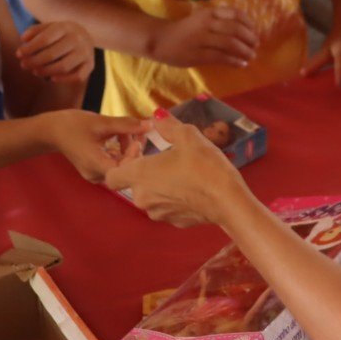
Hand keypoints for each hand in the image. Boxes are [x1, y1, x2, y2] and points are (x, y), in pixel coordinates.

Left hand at [16, 20, 93, 84]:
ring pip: (63, 66)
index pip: (45, 39)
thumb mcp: (48, 27)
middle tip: (23, 65)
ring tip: (34, 71)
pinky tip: (51, 78)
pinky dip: (64, 79)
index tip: (18, 54)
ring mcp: (85, 52)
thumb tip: (23, 40)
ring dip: (46, 71)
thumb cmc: (60, 33)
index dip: (30, 48)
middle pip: (52, 54)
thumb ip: (34, 31)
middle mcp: (77, 39)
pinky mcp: (90, 65)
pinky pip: (77, 76)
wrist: (85, 35)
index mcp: (65, 27)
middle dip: (35, 61)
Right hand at [44, 109, 148, 182]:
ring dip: (128, 147)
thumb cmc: (72, 125)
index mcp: (95, 165)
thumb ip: (126, 125)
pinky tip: (120, 135)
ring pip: (120, 165)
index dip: (134, 157)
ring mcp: (95, 174)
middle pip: (124, 168)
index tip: (136, 139)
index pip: (123, 171)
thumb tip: (149, 125)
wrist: (52, 131)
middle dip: (134, 149)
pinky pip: (114, 163)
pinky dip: (120, 150)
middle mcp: (96, 175)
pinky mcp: (96, 170)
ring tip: (127, 129)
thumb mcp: (100, 122)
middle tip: (139, 131)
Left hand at [104, 116, 248, 227]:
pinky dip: (174, 198)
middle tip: (167, 160)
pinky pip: (167, 207)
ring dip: (161, 186)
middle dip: (147, 173)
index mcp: (140, 175)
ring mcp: (158, 213)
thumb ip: (168, 126)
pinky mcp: (174, 222)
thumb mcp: (188, 136)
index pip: (112, 176)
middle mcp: (143, 198)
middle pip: (134, 185)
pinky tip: (192, 188)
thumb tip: (157, 117)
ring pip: (151, 197)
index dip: (123, 163)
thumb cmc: (205, 166)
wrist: (228, 200)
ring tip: (182, 173)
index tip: (142, 153)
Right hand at [149, 4, 259, 68]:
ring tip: (251, 56)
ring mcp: (202, 39)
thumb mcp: (201, 18)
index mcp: (209, 13)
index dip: (249, 24)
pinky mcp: (198, 54)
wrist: (160, 39)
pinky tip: (241, 64)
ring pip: (230, 44)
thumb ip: (219, 20)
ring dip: (244, 51)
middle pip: (236, 30)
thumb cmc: (184, 29)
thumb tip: (244, 30)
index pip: (235, 14)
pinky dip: (234, 61)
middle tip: (255, 46)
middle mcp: (207, 23)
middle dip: (250, 39)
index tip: (255, 31)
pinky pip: (221, 57)